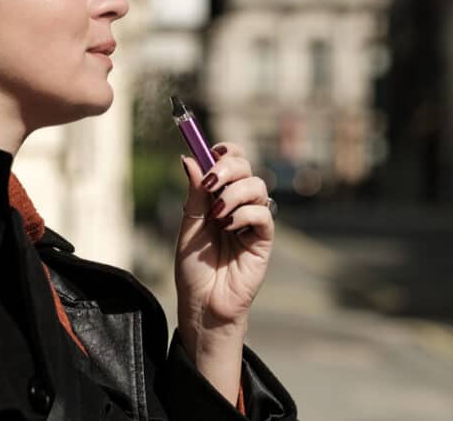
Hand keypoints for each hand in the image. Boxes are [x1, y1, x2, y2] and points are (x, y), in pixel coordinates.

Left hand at [176, 142, 273, 334]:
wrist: (202, 303)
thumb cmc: (193, 268)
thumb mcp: (189, 225)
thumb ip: (194, 193)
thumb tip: (189, 158)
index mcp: (219, 197)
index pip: (232, 162)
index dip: (226, 151)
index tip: (212, 149)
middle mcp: (238, 205)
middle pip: (246, 168)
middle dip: (228, 167)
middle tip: (210, 181)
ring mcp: (252, 221)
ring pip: (258, 186)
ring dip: (234, 193)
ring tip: (217, 214)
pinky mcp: (263, 240)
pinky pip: (264, 213)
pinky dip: (245, 213)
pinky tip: (228, 227)